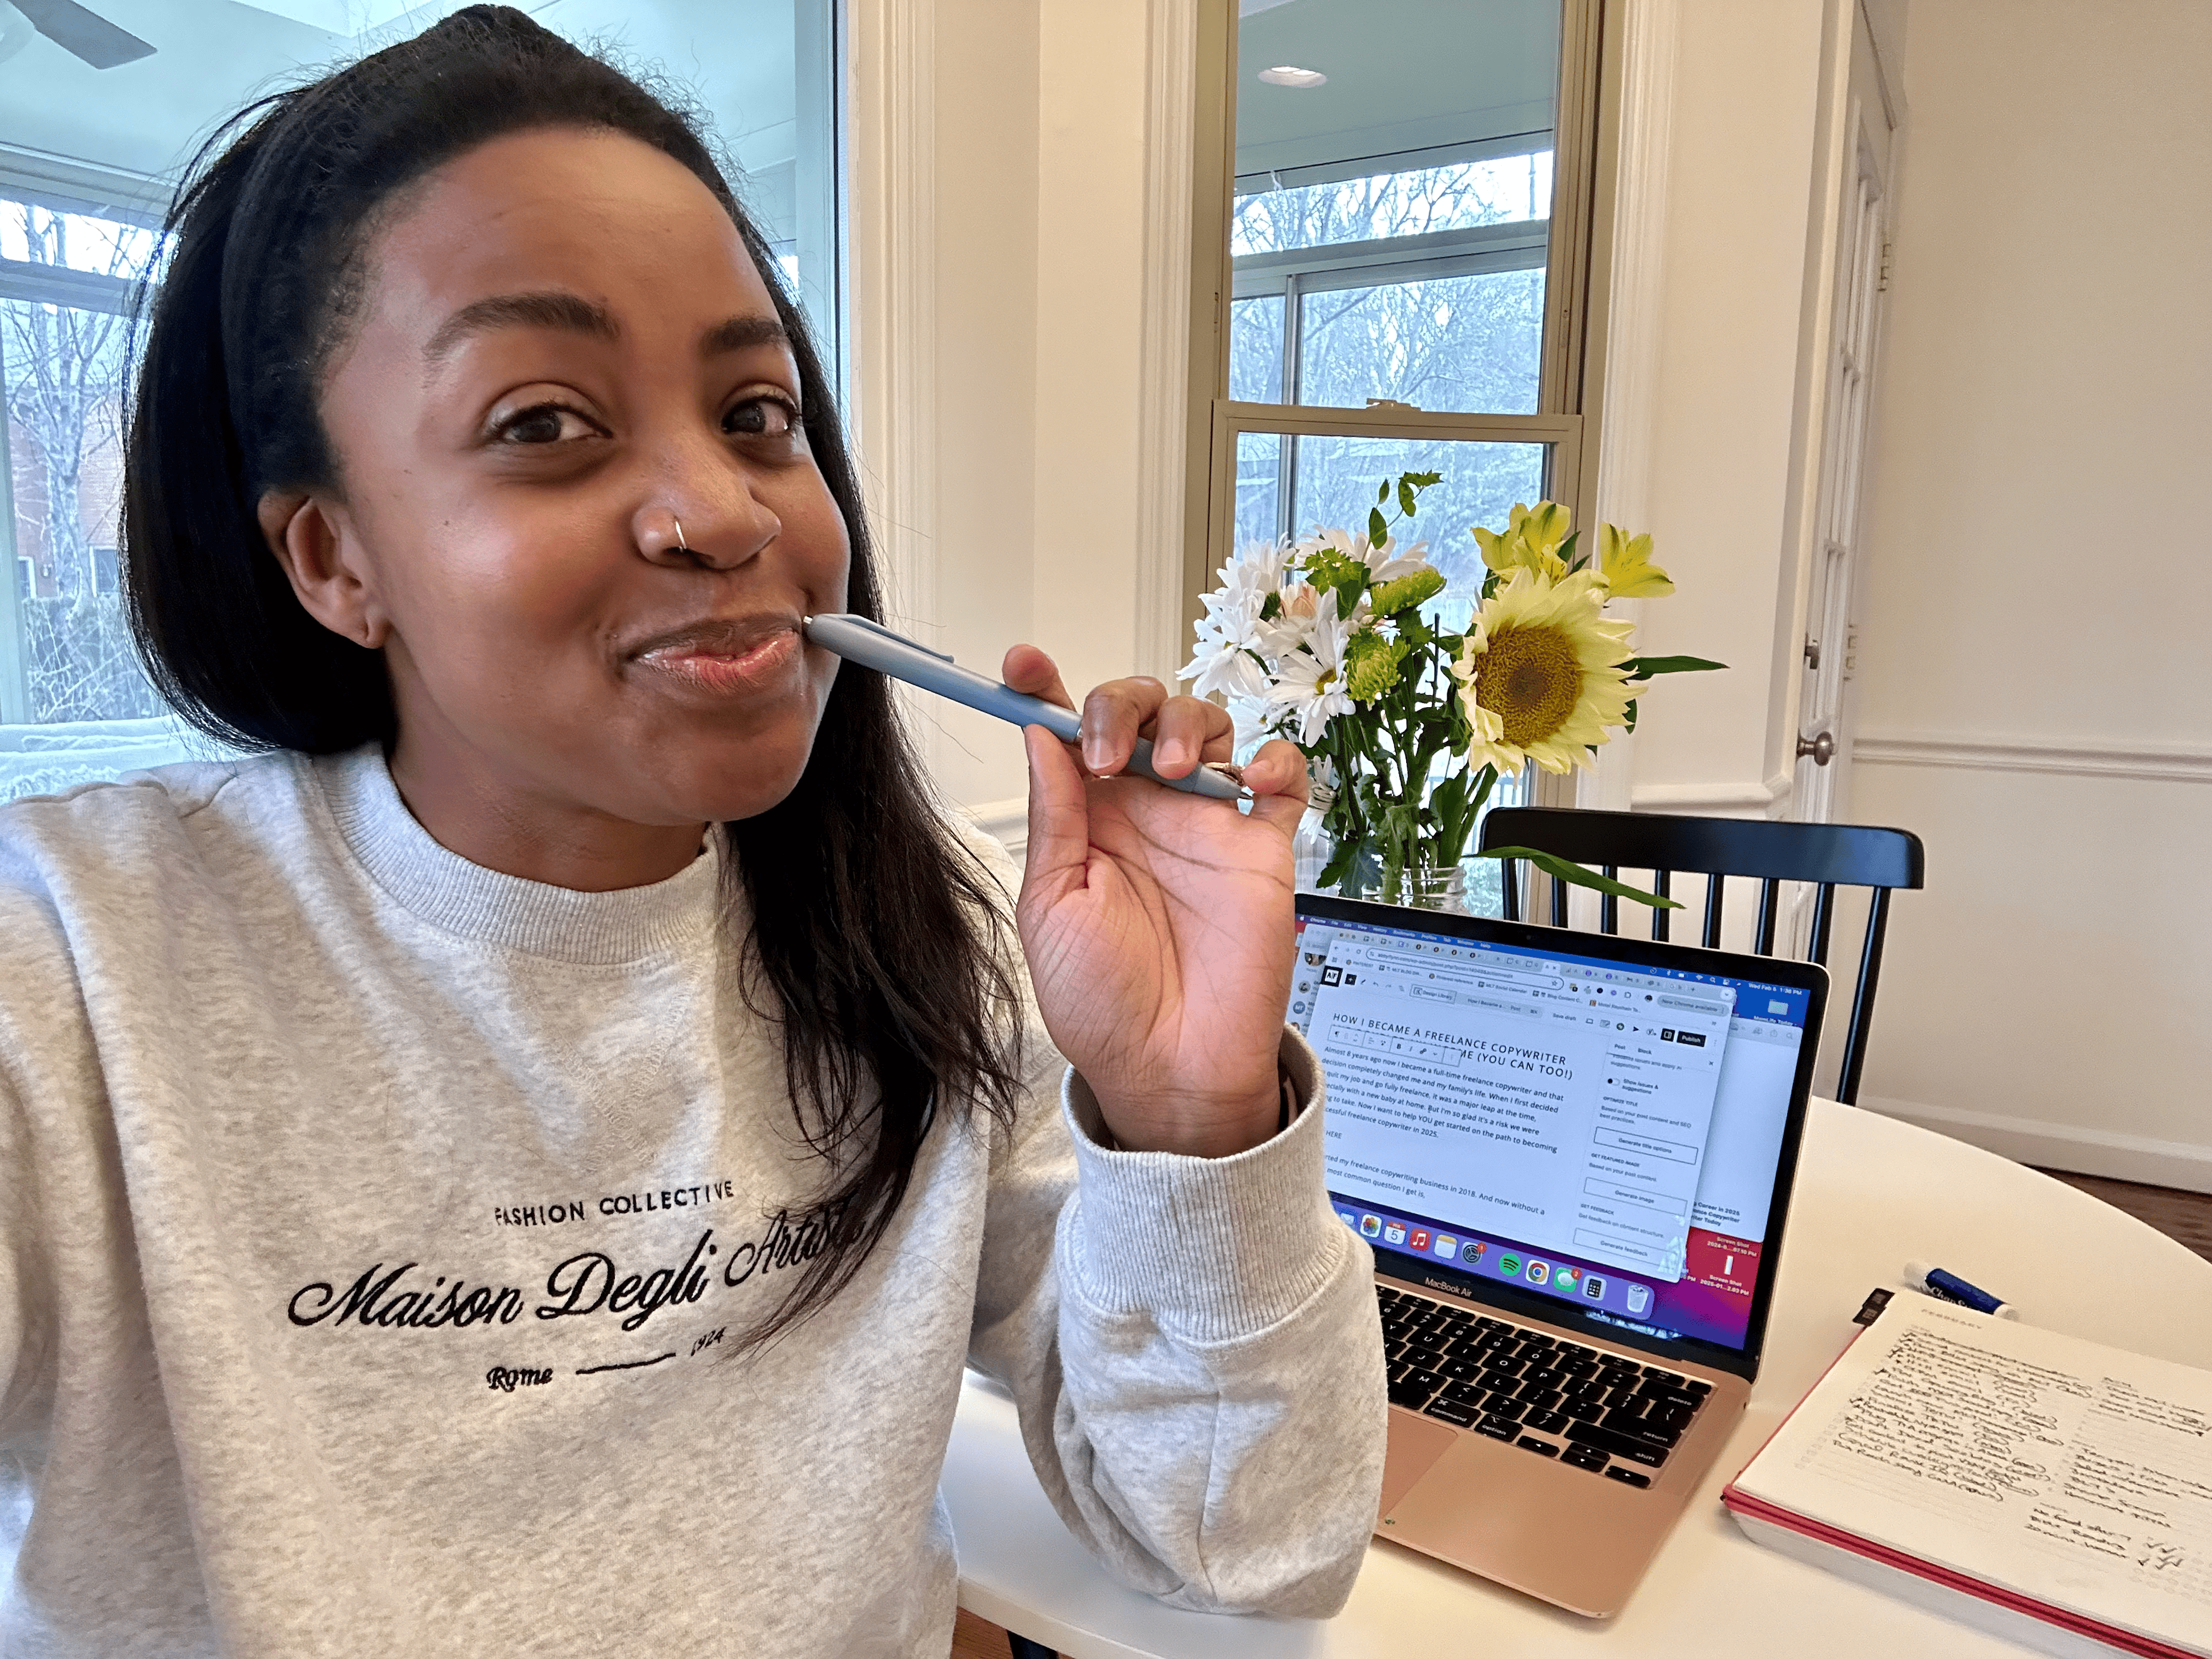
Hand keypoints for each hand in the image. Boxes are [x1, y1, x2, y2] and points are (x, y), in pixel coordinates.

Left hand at [1007, 645, 1308, 1157]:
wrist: (1168, 1069)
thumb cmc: (1101, 1002)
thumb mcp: (1052, 907)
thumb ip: (1052, 817)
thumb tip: (1035, 732)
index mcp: (1087, 820)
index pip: (1065, 734)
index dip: (1044, 690)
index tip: (1019, 665)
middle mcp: (1145, 810)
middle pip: (1141, 710)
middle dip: (1121, 705)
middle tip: (1107, 752)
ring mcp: (1206, 824)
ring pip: (1207, 726)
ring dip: (1186, 725)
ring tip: (1168, 772)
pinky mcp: (1261, 848)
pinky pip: (1283, 780)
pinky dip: (1274, 759)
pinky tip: (1249, 778)